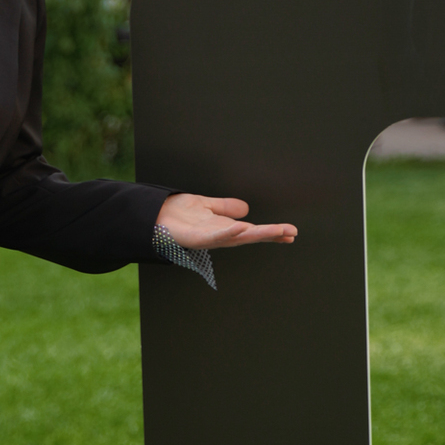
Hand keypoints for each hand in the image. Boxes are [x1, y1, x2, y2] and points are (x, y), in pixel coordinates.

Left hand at [157, 193, 296, 249]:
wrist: (153, 216)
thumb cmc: (176, 214)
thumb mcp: (206, 206)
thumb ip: (225, 207)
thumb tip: (245, 209)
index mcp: (224, 228)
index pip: (252, 230)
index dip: (271, 232)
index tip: (291, 232)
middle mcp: (219, 235)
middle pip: (250, 235)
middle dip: (272, 234)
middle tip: (292, 233)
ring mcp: (208, 238)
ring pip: (238, 237)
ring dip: (258, 234)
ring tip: (278, 231)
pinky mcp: (195, 238)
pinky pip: (214, 236)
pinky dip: (229, 232)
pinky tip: (242, 228)